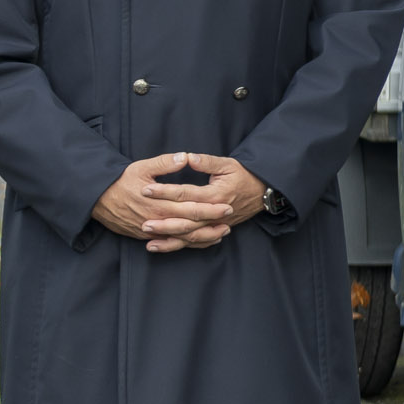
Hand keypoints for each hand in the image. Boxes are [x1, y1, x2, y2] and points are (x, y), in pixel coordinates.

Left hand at [134, 153, 264, 252]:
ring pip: (189, 235)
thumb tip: (187, 157)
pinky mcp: (214, 230)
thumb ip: (207, 161)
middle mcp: (214, 213)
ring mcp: (214, 224)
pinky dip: (177, 245)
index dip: (164, 192)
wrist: (261, 192)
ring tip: (147, 238)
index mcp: (214, 195)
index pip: (184, 194)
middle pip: (184, 219)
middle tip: (141, 221)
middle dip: (163, 221)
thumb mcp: (227, 164)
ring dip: (168, 237)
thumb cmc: (243, 176)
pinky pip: (194, 242)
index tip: (145, 189)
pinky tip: (159, 246)